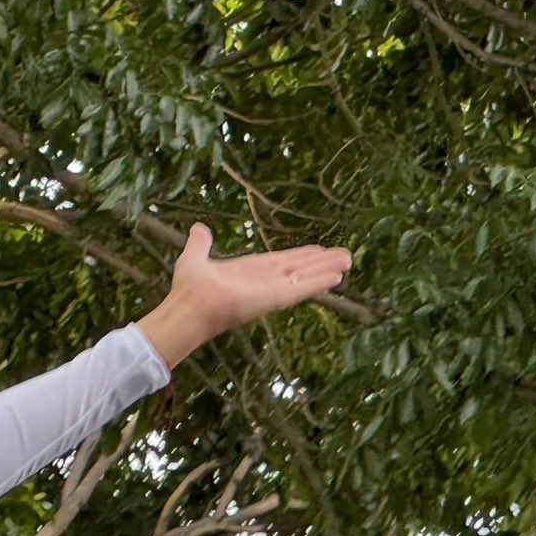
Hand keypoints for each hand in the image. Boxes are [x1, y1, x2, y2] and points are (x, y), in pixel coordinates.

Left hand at [136, 223, 352, 368]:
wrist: (188, 308)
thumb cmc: (189, 289)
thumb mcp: (194, 258)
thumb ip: (200, 244)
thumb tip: (199, 228)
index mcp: (249, 270)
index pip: (281, 261)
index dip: (301, 255)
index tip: (318, 250)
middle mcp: (264, 280)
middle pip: (299, 268)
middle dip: (321, 262)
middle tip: (345, 255)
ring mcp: (271, 290)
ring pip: (305, 277)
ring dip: (326, 269)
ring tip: (348, 261)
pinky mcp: (274, 299)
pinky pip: (301, 289)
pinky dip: (318, 283)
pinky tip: (336, 277)